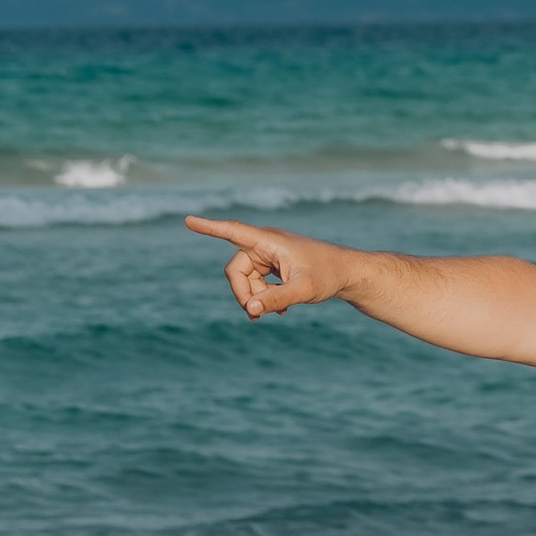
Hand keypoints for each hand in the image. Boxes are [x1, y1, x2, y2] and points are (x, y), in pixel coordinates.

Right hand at [184, 218, 347, 320]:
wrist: (347, 274)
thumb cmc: (328, 276)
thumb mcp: (304, 290)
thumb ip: (276, 299)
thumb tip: (250, 308)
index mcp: (269, 241)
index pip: (234, 231)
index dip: (210, 228)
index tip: (188, 220)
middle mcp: (265, 244)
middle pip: (235, 269)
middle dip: (243, 293)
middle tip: (257, 315)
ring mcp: (268, 255)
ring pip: (245, 280)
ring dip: (255, 298)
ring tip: (275, 313)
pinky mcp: (273, 266)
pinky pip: (255, 283)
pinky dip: (262, 297)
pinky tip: (279, 310)